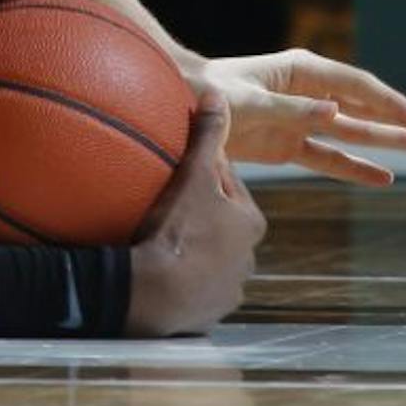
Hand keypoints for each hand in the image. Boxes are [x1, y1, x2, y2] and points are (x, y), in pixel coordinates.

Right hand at [125, 91, 266, 336]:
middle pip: (220, 224)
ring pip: (209, 258)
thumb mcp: (194, 174)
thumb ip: (208, 135)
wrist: (156, 293)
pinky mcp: (207, 312)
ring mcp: (227, 288)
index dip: (201, 176)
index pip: (228, 187)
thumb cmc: (179, 229)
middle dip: (197, 213)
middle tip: (163, 203)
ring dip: (189, 248)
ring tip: (156, 237)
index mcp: (250, 222)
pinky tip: (155, 266)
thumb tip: (217, 93)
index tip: (176, 173)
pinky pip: (194, 287)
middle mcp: (248, 258)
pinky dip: (179, 277)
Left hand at [192, 50, 405, 187]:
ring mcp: (302, 120)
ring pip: (356, 132)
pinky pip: (330, 158)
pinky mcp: (289, 145)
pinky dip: (355, 168)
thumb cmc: (210, 92)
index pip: (358, 88)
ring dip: (391, 141)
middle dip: (405, 117)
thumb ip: (292, 110)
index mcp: (302, 72)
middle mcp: (309, 94)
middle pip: (367, 107)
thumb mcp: (248, 101)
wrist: (179, 103)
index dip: (389, 103)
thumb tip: (333, 112)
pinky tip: (385, 177)